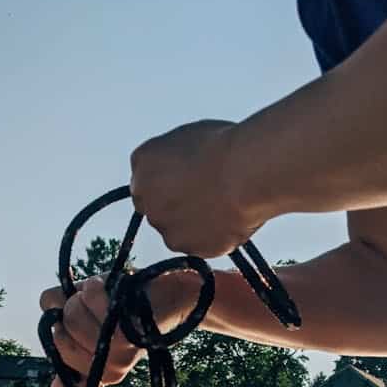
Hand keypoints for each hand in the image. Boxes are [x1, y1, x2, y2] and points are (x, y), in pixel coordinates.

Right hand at [39, 272, 195, 386]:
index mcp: (98, 372)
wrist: (170, 294)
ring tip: (100, 295)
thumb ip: (63, 320)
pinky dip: (92, 289)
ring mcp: (118, 354)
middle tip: (88, 308)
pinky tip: (105, 287)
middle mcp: (109, 371)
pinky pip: (87, 304)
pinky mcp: (126, 334)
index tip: (66, 357)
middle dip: (66, 314)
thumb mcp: (87, 313)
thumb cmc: (125, 304)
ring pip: (70, 320)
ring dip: (80, 298)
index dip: (59, 386)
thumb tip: (51, 320)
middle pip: (59, 341)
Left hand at [130, 120, 258, 256]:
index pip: (146, 182)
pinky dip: (211, 237)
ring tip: (222, 207)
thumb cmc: (222, 148)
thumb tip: (182, 170)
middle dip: (176, 206)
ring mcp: (166, 228)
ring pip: (177, 231)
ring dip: (193, 224)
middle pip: (158, 209)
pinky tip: (228, 220)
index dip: (167, 184)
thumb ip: (173, 160)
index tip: (184, 183)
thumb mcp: (187, 138)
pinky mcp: (188, 248)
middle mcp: (147, 200)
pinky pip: (199, 245)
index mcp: (142, 164)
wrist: (244, 175)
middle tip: (204, 196)